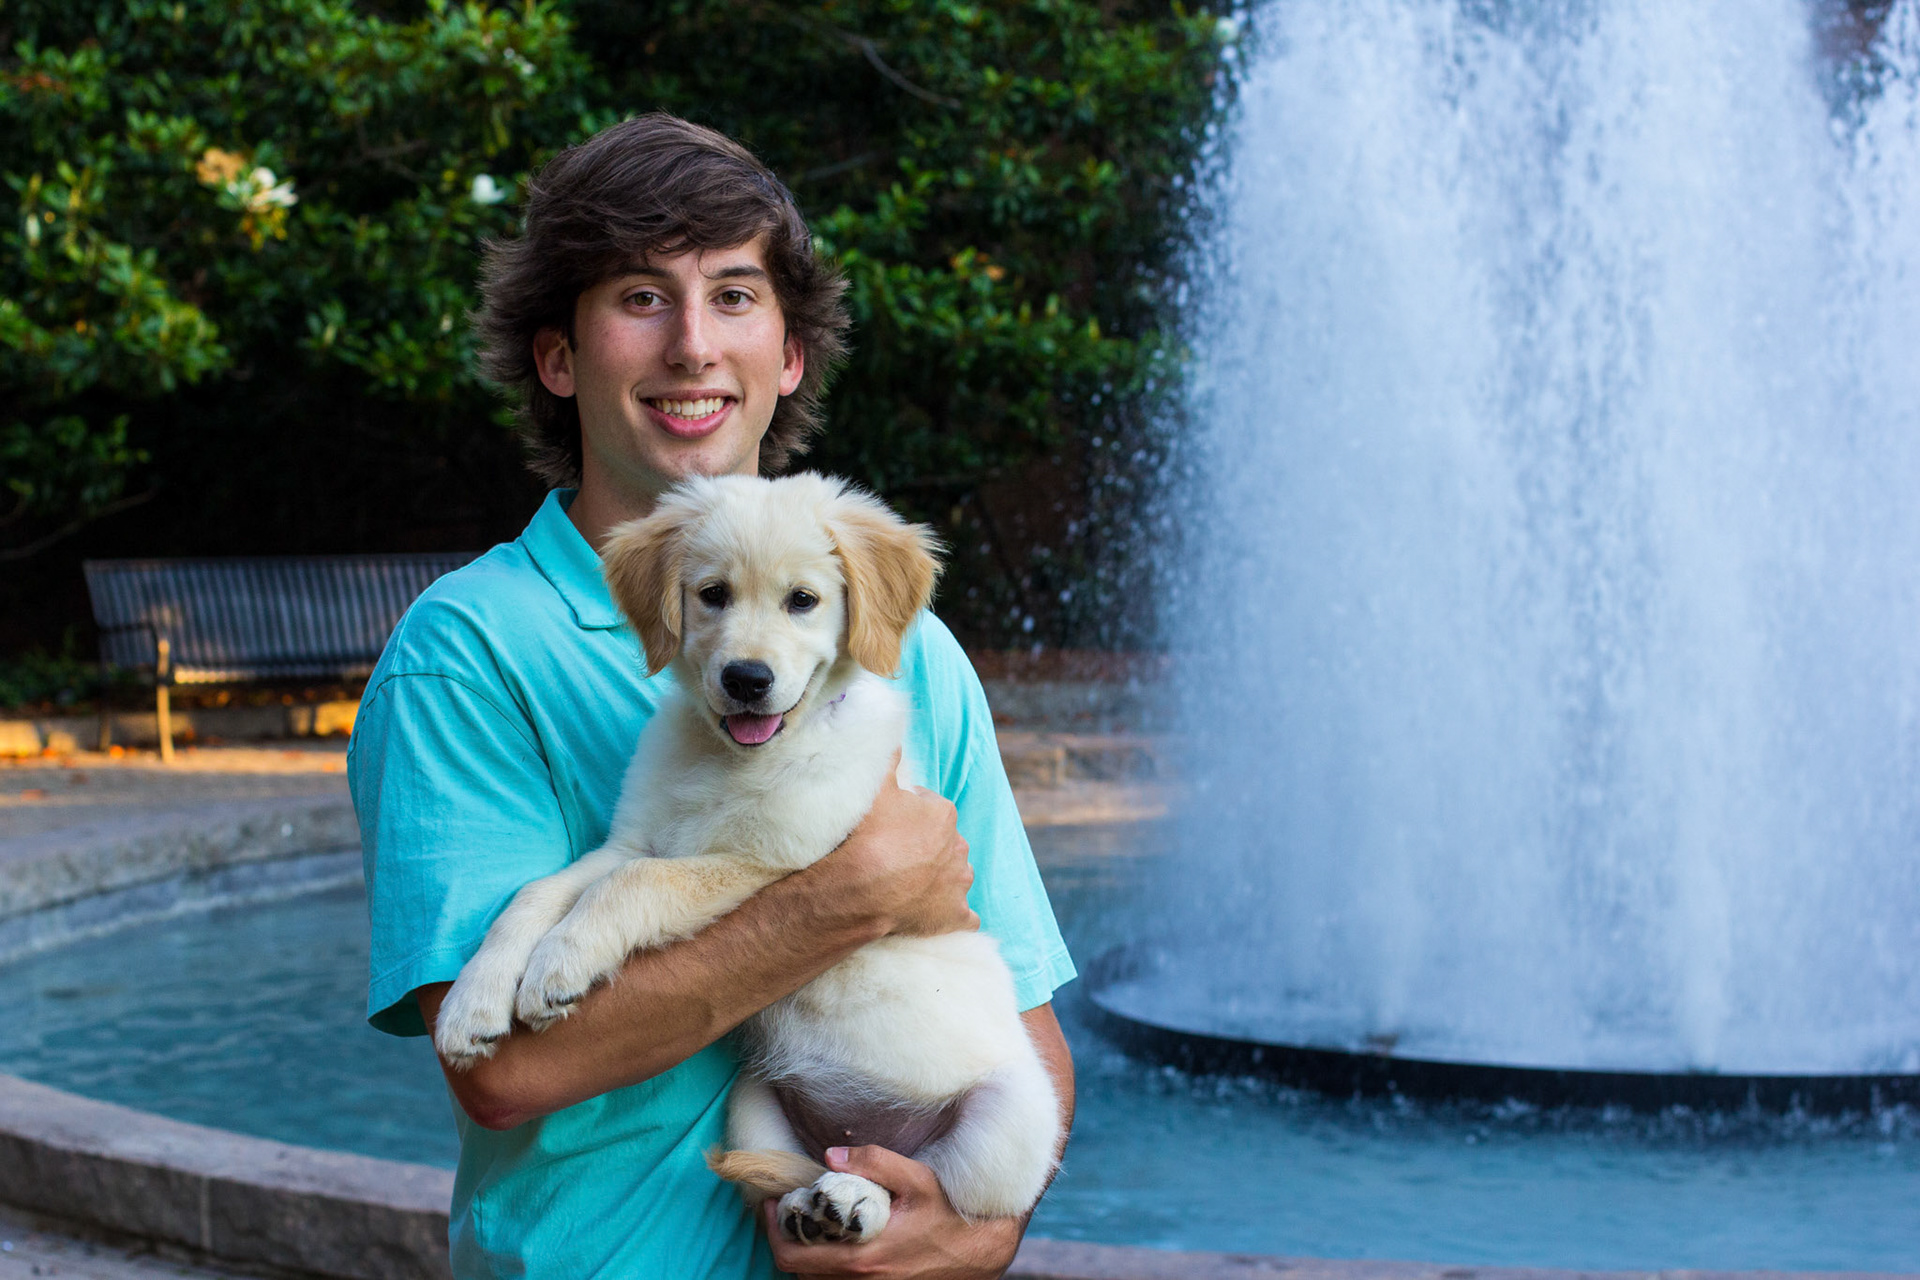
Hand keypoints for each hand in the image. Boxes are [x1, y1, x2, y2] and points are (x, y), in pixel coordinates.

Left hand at [764, 1145, 1022, 1278]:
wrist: (981, 1250)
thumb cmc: (950, 1213)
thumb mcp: (918, 1180)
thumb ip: (876, 1163)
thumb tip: (831, 1156)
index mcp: (862, 1257)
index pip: (793, 1255)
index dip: (773, 1229)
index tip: (771, 1203)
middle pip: (798, 1269)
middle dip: (787, 1237)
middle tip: (788, 1208)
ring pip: (815, 1278)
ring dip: (806, 1251)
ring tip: (810, 1219)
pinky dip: (825, 1262)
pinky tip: (835, 1237)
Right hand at [818, 752, 976, 937]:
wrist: (861, 890)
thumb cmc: (867, 836)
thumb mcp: (873, 787)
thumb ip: (887, 759)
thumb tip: (894, 736)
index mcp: (943, 815)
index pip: (928, 807)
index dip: (908, 814)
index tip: (889, 823)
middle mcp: (959, 847)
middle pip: (943, 841)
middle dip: (925, 846)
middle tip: (895, 854)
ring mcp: (959, 884)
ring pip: (957, 875)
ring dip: (941, 877)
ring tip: (910, 882)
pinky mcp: (955, 917)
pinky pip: (964, 916)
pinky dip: (954, 915)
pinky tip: (937, 914)